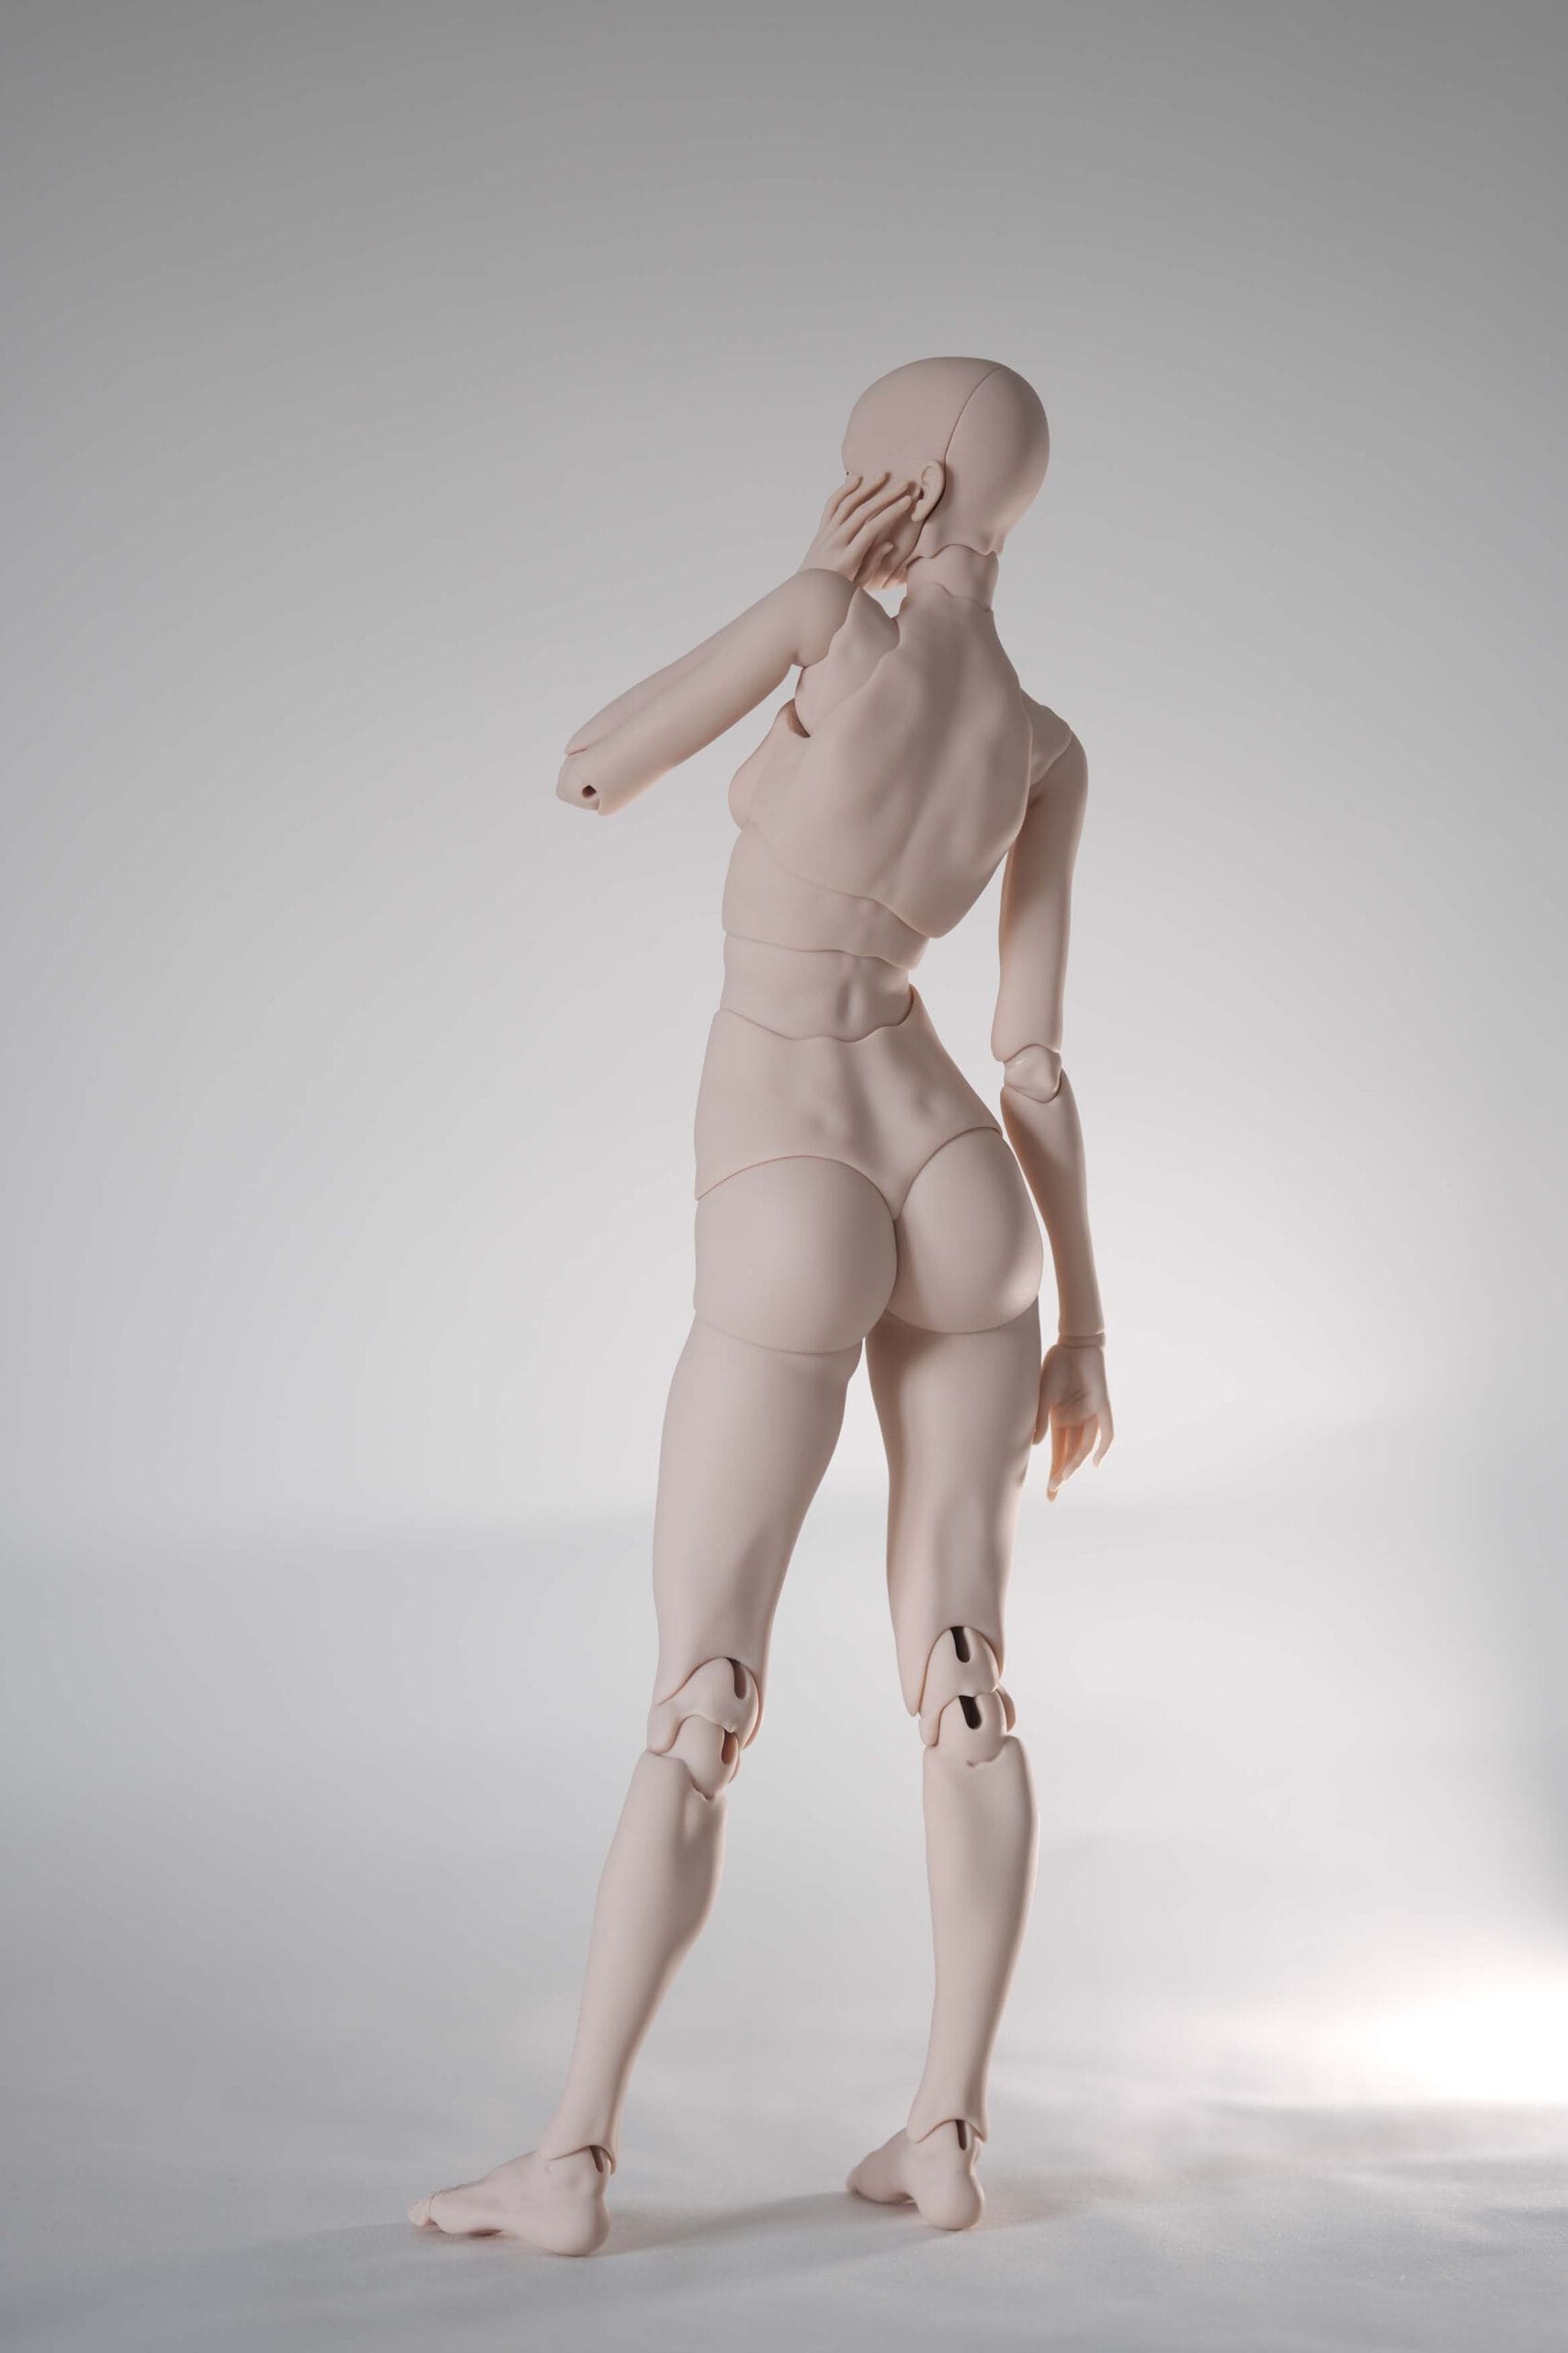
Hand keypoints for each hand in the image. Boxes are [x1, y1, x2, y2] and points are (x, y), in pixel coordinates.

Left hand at [799, 473, 915, 590]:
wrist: (808, 594)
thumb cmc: (839, 593)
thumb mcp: (859, 585)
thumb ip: (873, 564)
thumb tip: (889, 543)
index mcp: (848, 559)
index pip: (872, 528)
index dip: (891, 512)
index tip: (908, 502)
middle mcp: (835, 543)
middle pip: (862, 511)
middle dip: (885, 496)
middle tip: (904, 484)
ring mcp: (826, 535)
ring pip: (846, 503)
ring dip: (866, 487)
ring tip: (883, 475)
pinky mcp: (820, 531)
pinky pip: (831, 505)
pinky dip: (843, 490)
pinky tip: (856, 479)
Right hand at [1034, 1340, 1113, 1498]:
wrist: (1075, 1344)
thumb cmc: (1056, 1365)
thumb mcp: (1043, 1394)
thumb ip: (1040, 1417)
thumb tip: (1034, 1443)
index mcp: (1058, 1419)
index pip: (1057, 1452)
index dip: (1054, 1472)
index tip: (1050, 1493)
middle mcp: (1075, 1421)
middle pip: (1070, 1454)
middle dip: (1062, 1474)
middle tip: (1053, 1492)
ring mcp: (1090, 1416)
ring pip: (1084, 1446)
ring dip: (1074, 1461)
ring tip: (1063, 1476)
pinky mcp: (1102, 1407)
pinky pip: (1106, 1432)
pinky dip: (1102, 1447)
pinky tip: (1094, 1463)